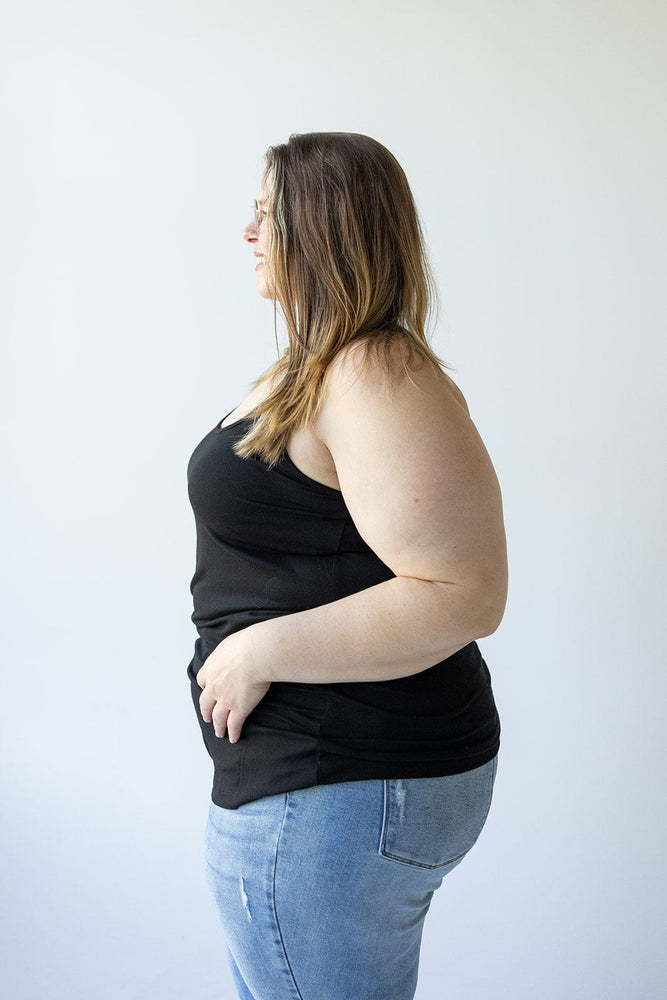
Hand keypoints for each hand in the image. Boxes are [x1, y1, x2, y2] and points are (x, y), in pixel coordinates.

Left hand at [196, 628, 270, 742]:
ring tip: (219, 732)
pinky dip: (232, 733)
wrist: (256, 654)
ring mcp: (225, 699)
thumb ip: (227, 651)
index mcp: (210, 669)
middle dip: (206, 711)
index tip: (207, 689)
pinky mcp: (239, 709)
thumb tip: (232, 650)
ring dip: (218, 726)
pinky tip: (233, 738)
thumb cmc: (247, 644)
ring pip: (217, 717)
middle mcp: (214, 686)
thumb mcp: (230, 642)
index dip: (205, 686)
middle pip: (205, 703)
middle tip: (207, 717)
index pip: (202, 680)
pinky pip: (233, 725)